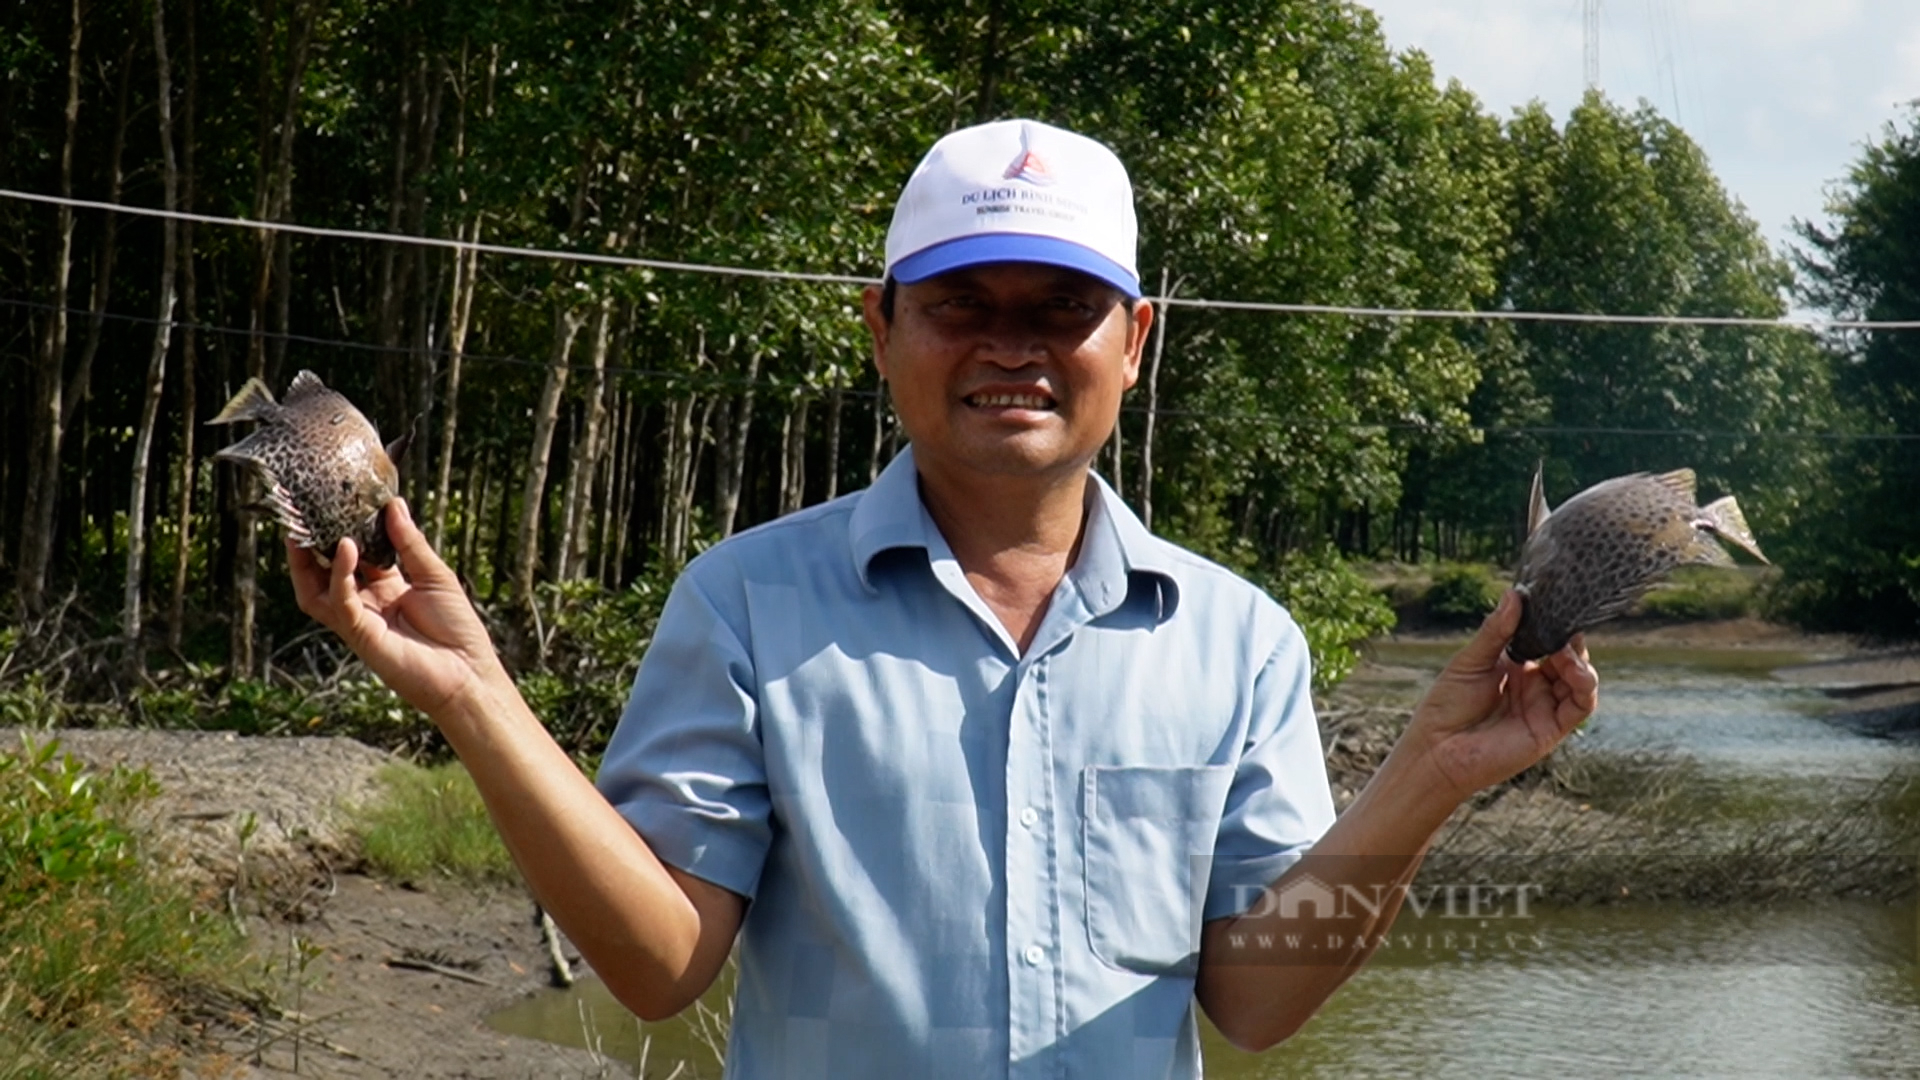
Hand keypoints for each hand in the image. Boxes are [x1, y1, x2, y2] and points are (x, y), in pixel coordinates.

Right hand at [288, 498, 506, 719]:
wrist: (467, 674)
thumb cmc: (457, 628)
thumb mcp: (435, 574)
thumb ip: (410, 542)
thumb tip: (393, 504)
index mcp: (385, 587)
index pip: (354, 554)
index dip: (343, 530)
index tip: (338, 501)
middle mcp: (366, 603)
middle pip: (323, 572)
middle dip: (310, 545)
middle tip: (303, 513)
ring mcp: (359, 620)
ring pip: (316, 590)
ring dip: (307, 561)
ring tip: (305, 529)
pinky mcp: (361, 634)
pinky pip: (340, 601)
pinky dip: (339, 574)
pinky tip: (346, 548)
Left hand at [1400, 589, 1598, 802]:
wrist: (1436, 752)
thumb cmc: (1446, 708)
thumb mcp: (1470, 662)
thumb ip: (1496, 631)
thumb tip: (1514, 594)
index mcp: (1514, 666)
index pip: (1545, 638)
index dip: (1553, 622)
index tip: (1556, 601)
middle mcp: (1534, 684)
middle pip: (1568, 656)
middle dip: (1569, 638)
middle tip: (1564, 622)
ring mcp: (1544, 706)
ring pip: (1581, 678)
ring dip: (1579, 659)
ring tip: (1564, 649)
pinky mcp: (1551, 728)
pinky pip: (1580, 705)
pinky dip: (1583, 684)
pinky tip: (1570, 667)